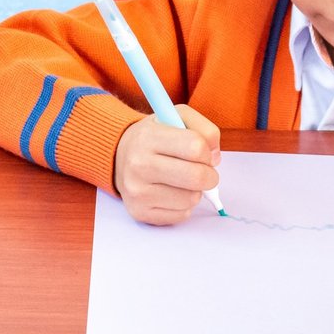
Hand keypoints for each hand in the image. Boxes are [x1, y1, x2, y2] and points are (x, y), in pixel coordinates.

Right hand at [111, 105, 220, 225]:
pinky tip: (172, 194)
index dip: (207, 152)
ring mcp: (137, 192)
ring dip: (194, 191)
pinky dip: (183, 206)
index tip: (202, 153)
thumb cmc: (154, 137)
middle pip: (197, 177)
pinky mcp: (140, 212)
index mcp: (148, 137)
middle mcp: (139, 165)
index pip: (196, 147)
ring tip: (182, 181)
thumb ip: (204, 129)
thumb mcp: (176, 118)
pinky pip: (181, 215)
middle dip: (209, 176)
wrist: (118, 156)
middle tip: (204, 172)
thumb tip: (215, 158)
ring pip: (191, 199)